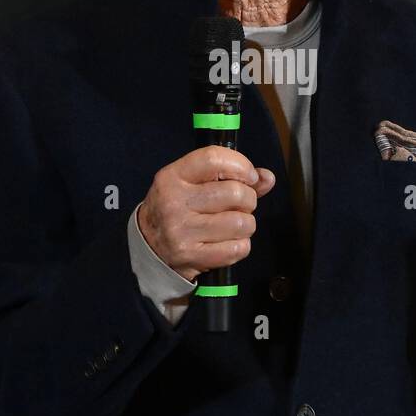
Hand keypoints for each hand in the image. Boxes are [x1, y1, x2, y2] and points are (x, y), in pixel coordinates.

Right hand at [136, 145, 275, 281]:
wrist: (149, 246)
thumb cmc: (177, 209)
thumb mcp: (192, 184)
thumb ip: (231, 176)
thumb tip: (266, 177)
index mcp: (172, 177)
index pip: (213, 159)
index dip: (241, 165)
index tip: (249, 176)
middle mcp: (174, 203)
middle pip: (235, 193)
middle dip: (248, 199)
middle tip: (240, 205)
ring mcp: (182, 231)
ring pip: (241, 222)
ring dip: (246, 224)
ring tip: (233, 224)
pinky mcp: (192, 256)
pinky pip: (237, 248)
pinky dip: (240, 245)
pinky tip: (228, 241)